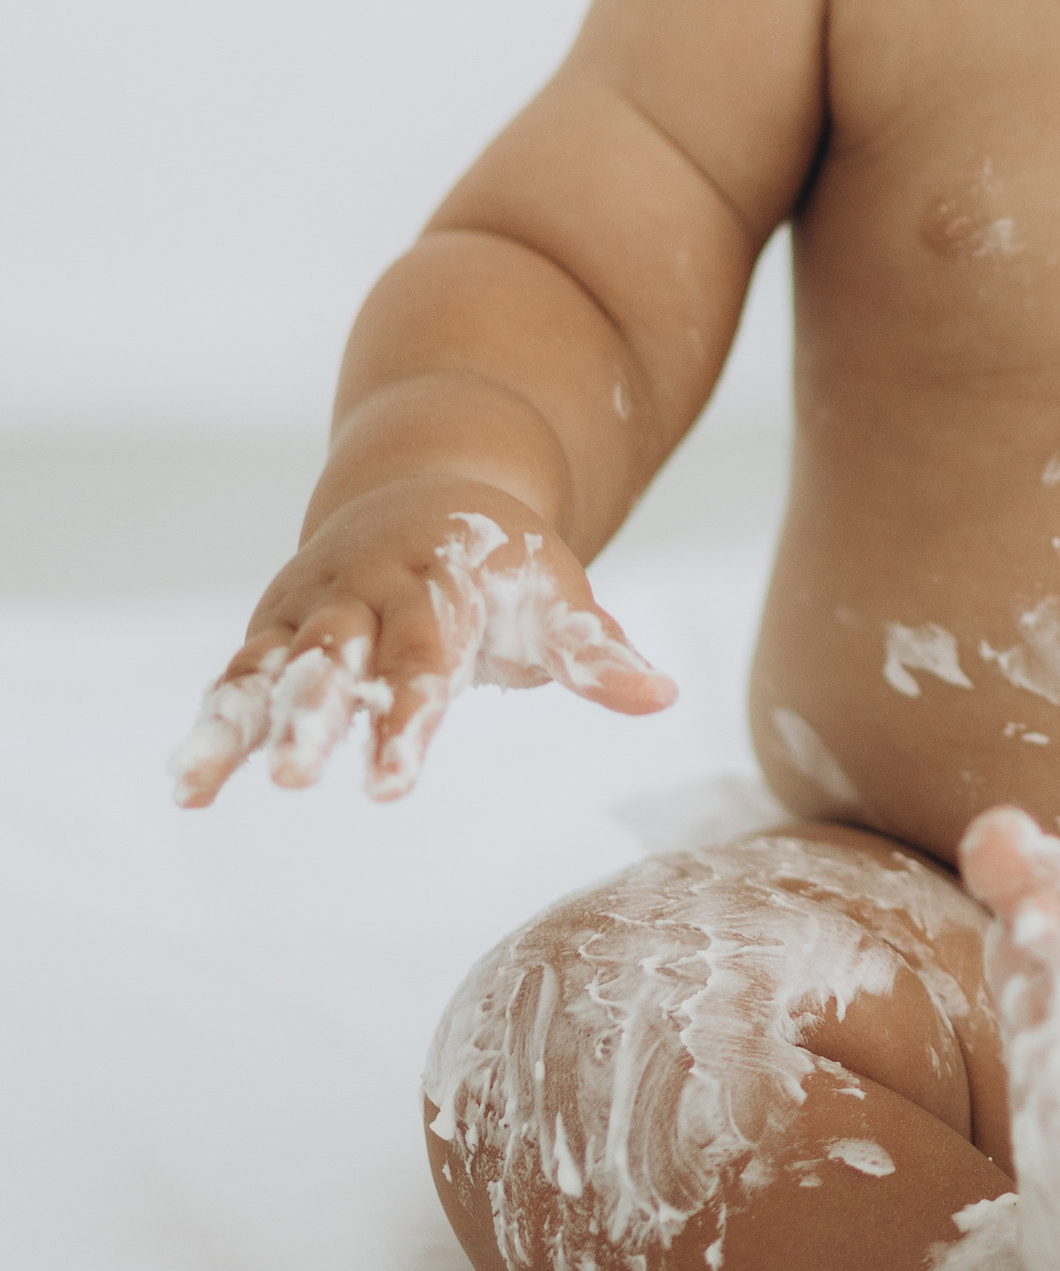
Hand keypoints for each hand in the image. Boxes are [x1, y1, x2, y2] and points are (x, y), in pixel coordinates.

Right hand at [172, 482, 676, 807]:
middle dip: (313, 718)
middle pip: (334, 659)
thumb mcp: (555, 591)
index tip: (390, 786)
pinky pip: (238, 677)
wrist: (427, 481)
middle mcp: (364, 592)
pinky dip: (211, 726)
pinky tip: (187, 789)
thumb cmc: (501, 561)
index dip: (405, 720)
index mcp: (437, 583)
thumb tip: (661, 696)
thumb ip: (596, 650)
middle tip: (296, 778)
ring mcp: (312, 606)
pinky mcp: (275, 625)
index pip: (423, 662)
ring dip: (237, 723)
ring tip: (199, 782)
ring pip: (269, 666)